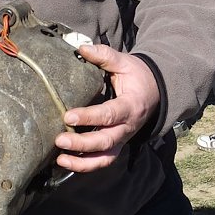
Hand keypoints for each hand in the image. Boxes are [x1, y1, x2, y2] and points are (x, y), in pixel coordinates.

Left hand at [54, 45, 158, 172]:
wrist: (155, 91)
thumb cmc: (137, 76)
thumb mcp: (125, 62)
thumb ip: (104, 56)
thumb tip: (81, 48)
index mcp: (131, 106)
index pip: (110, 114)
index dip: (90, 117)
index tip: (69, 115)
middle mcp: (128, 127)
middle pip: (105, 141)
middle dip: (82, 143)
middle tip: (60, 139)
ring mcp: (122, 139)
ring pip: (104, 158)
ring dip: (82, 162)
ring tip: (61, 159)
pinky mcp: (116, 145)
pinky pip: (102, 161)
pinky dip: (85, 165)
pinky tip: (65, 162)